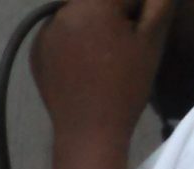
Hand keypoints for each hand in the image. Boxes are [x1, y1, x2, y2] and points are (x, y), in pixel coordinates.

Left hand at [32, 0, 172, 137]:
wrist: (89, 132)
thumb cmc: (126, 86)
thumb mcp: (151, 38)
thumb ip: (158, 2)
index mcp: (90, 4)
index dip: (139, 10)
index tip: (140, 33)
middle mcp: (61, 12)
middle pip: (98, 0)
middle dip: (116, 13)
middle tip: (124, 44)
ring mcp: (43, 33)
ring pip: (79, 12)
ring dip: (96, 22)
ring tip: (107, 54)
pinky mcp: (35, 52)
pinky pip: (61, 32)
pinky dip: (75, 37)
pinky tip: (87, 62)